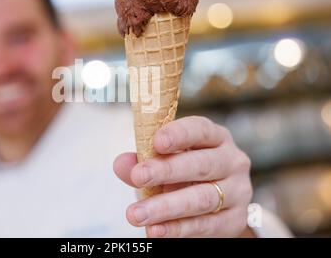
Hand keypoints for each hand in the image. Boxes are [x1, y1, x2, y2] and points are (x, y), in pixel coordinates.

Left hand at [113, 116, 252, 236]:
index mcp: (214, 137)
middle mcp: (232, 160)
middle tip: (138, 177)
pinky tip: (155, 230)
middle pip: (201, 164)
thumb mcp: (163, 163)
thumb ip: (142, 161)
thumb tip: (121, 163)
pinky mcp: (235, 220)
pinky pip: (206, 225)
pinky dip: (177, 229)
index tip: (156, 142)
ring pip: (202, 198)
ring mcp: (238, 191)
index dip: (179, 134)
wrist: (211, 208)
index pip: (200, 130)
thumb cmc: (183, 175)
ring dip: (166, 207)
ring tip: (137, 214)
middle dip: (167, 171)